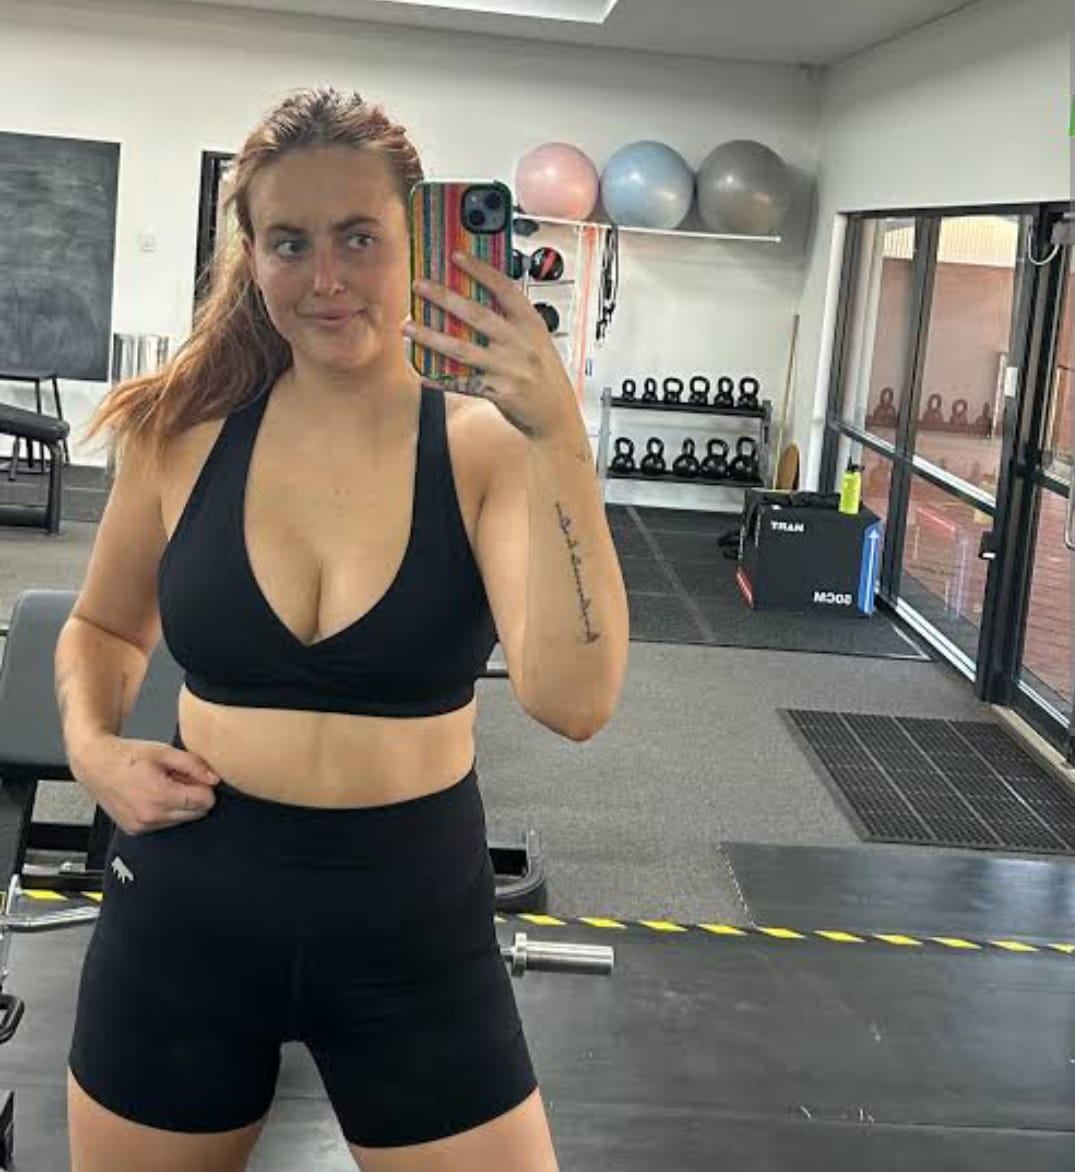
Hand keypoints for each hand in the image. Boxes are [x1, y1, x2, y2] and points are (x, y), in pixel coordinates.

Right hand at [71, 734, 219, 835]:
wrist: (94, 765)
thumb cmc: (126, 756)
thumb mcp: (164, 752)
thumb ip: (193, 765)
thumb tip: (214, 778)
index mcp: (160, 796)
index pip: (205, 802)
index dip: (205, 787)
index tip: (196, 776)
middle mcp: (151, 816)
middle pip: (196, 813)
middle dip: (193, 795)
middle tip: (178, 778)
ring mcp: (142, 826)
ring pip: (182, 820)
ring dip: (180, 804)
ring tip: (162, 785)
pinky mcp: (135, 830)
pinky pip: (164, 824)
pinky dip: (165, 811)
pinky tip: (153, 794)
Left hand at [403, 250, 583, 443]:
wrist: (558, 414)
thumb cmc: (546, 376)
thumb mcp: (538, 341)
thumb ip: (512, 324)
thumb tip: (475, 305)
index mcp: (531, 325)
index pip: (504, 289)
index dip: (480, 271)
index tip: (457, 256)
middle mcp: (519, 344)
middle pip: (476, 315)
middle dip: (444, 298)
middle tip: (420, 286)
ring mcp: (507, 369)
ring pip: (462, 349)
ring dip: (431, 337)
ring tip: (408, 326)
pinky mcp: (498, 392)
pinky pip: (462, 383)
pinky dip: (441, 379)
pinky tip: (423, 373)